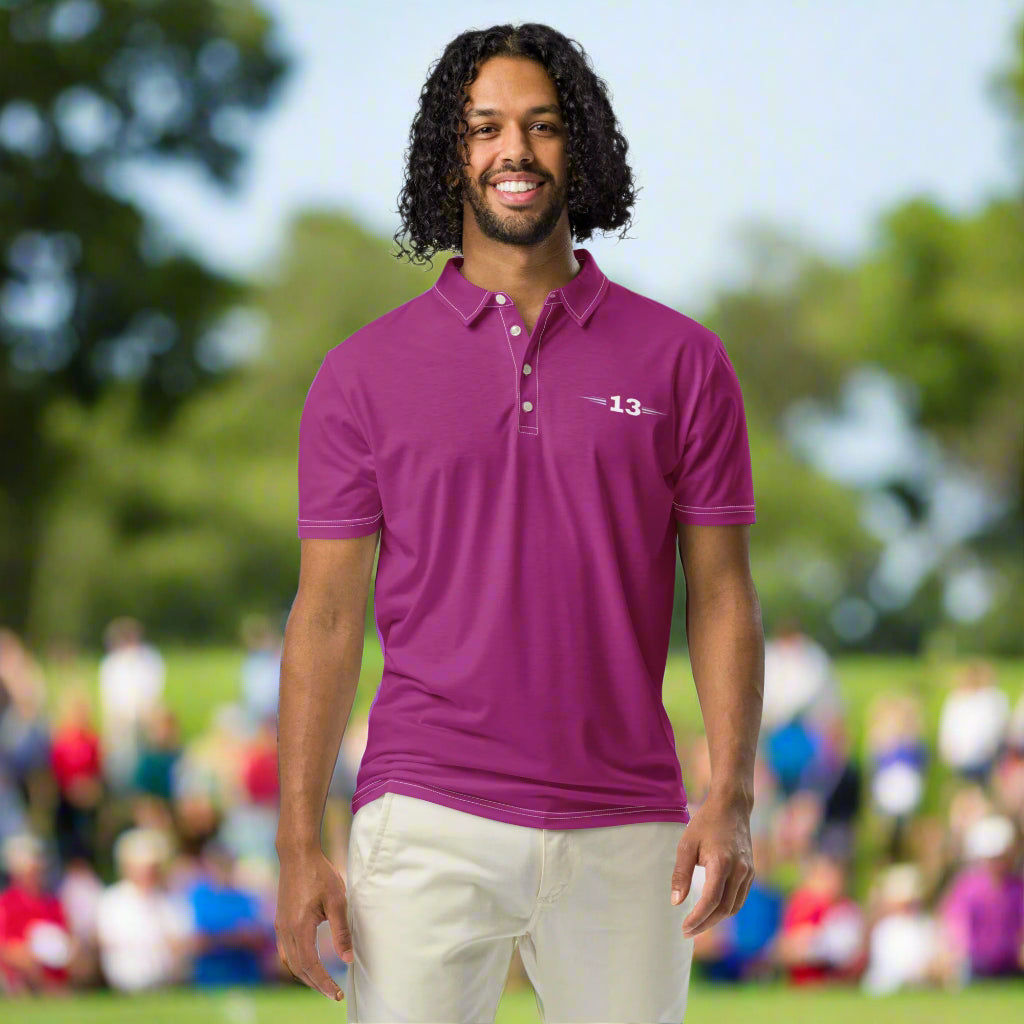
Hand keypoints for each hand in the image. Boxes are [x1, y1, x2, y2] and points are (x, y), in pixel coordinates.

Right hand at [275, 847, 352, 1001]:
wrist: (297, 854)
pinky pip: (286, 950)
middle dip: (315, 983)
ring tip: (322, 982)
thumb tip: (348, 960)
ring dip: (305, 975)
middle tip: (332, 993)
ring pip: (290, 961)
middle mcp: (286, 930)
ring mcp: (280, 925)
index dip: (324, 983)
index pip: (311, 966)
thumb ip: (341, 932)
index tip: (337, 994)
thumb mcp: (337, 901)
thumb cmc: (320, 874)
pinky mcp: (280, 920)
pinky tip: (308, 962)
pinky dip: (297, 962)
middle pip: (298, 968)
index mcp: (300, 928)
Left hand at [670, 792, 753, 938]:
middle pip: (723, 909)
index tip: (684, 928)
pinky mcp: (751, 872)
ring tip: (698, 924)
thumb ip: (681, 873)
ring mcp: (748, 872)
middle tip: (687, 931)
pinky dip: (726, 909)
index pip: (711, 901)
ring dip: (716, 919)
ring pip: (734, 907)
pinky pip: (740, 898)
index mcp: (722, 863)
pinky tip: (713, 911)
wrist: (732, 807)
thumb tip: (676, 902)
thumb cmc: (706, 823)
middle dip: (705, 924)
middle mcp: (739, 871)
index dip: (698, 918)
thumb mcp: (687, 844)